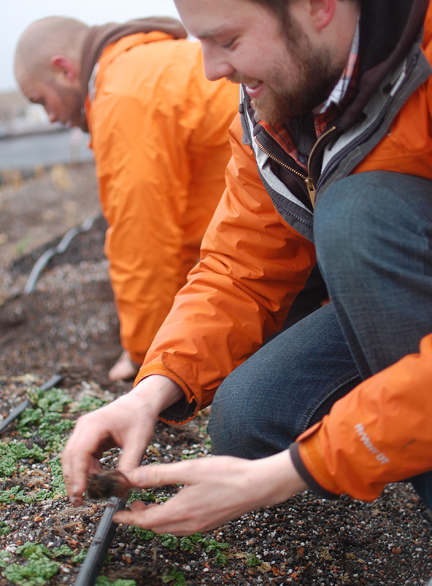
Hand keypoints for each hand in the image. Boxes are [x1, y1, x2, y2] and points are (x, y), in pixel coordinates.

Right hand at [61, 375, 182, 505]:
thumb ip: (130, 464)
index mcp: (95, 424)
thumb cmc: (140, 417)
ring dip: (79, 476)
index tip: (79, 493)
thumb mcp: (139, 441)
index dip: (77, 474)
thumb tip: (121, 487)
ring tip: (91, 494)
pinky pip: (82, 456)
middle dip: (73, 480)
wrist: (140, 402)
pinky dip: (87, 469)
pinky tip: (98, 480)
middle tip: (78, 502)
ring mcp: (83, 430)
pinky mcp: (87, 436)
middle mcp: (84, 426)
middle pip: (70, 456)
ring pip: (73, 458)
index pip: (80, 452)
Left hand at [113, 451, 306, 534]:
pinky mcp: (210, 522)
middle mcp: (189, 524)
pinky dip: (170, 518)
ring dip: (155, 518)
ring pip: (169, 527)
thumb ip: (159, 474)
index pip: (145, 521)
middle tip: (131, 504)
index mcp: (180, 511)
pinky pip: (183, 525)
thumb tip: (132, 477)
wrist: (258, 485)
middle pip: (156, 527)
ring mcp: (201, 525)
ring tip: (148, 503)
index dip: (128, 517)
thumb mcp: (189, 469)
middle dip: (140, 518)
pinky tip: (174, 503)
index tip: (115, 514)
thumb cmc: (226, 474)